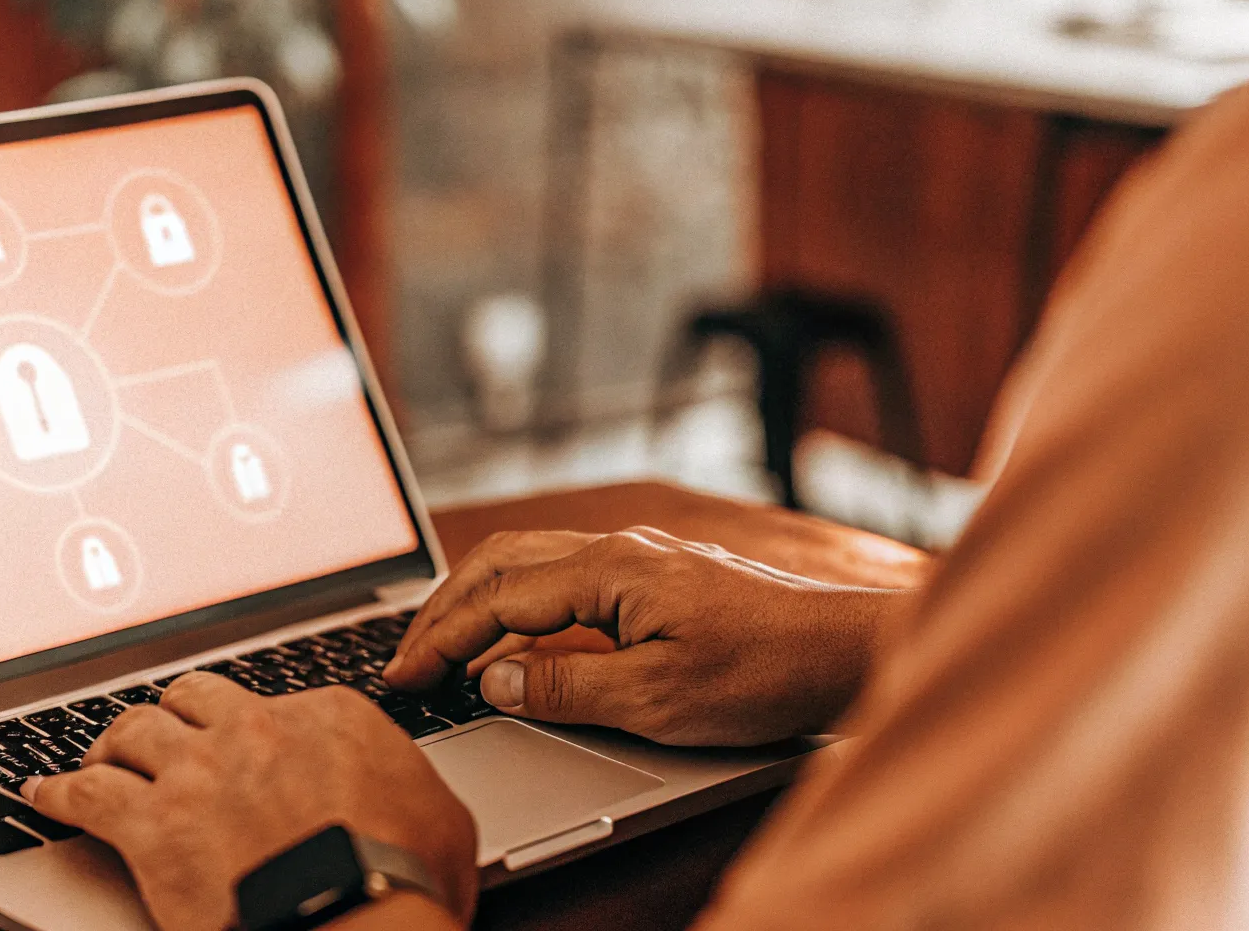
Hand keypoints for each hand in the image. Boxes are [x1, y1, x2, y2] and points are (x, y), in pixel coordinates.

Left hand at [23, 674, 477, 930]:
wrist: (351, 921)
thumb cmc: (405, 879)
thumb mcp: (439, 817)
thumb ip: (408, 785)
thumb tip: (410, 794)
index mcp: (329, 716)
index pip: (276, 701)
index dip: (253, 727)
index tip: (246, 744)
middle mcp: (256, 727)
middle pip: (194, 697)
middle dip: (174, 714)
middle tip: (162, 733)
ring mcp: (199, 770)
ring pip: (134, 729)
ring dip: (113, 741)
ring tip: (100, 754)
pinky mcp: (152, 823)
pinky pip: (87, 793)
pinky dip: (60, 791)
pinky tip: (44, 793)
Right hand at [383, 527, 907, 745]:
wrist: (845, 650)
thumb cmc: (767, 671)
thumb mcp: (659, 700)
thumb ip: (568, 689)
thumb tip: (497, 682)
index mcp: (611, 569)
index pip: (496, 597)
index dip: (440, 639)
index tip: (403, 675)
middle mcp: (619, 549)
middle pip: (501, 563)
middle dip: (442, 609)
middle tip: (405, 660)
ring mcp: (639, 557)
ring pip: (531, 562)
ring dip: (478, 601)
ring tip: (442, 646)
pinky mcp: (657, 575)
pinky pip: (565, 575)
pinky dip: (520, 602)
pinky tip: (515, 638)